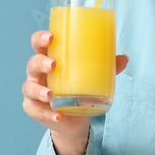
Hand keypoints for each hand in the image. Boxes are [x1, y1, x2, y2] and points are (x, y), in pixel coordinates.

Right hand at [21, 30, 128, 154]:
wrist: (74, 118)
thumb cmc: (80, 87)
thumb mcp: (94, 76)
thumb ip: (109, 67)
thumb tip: (125, 58)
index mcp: (50, 58)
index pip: (39, 44)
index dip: (41, 38)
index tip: (51, 37)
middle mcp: (38, 73)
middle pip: (33, 63)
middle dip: (41, 62)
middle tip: (53, 64)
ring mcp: (34, 91)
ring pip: (29, 87)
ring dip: (39, 90)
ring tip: (50, 94)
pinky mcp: (34, 109)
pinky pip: (36, 110)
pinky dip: (47, 114)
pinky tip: (58, 116)